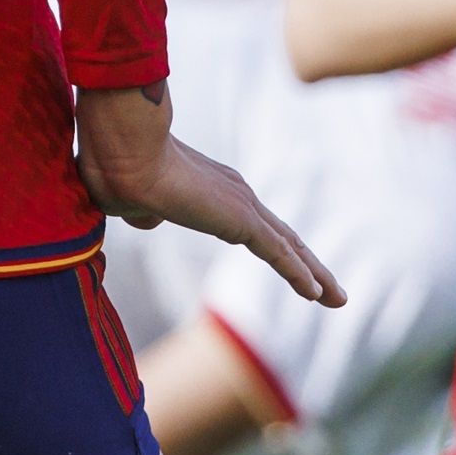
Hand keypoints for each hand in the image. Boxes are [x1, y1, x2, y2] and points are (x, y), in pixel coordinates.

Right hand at [75, 83, 342, 307]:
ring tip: (337, 299)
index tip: (287, 261)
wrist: (123, 156)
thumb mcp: (134, 202)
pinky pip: (278, 254)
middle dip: (307, 262)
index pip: (254, 224)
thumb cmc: (118, 174)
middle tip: (329, 288)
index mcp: (214, 190)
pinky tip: (316, 295)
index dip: (275, 245)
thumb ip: (145, 212)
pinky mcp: (240, 220)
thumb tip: (147, 219)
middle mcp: (236, 194)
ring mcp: (241, 205)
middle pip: (282, 235)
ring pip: (289, 247)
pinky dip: (299, 275)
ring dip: (314, 274)